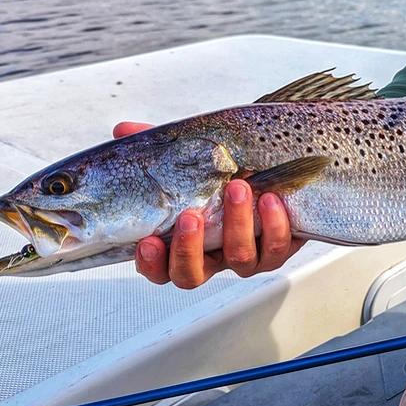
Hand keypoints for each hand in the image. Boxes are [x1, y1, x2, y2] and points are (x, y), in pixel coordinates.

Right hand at [113, 122, 304, 287]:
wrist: (281, 171)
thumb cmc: (226, 171)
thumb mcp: (189, 157)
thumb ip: (158, 146)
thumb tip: (124, 130)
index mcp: (184, 243)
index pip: (159, 268)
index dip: (151, 263)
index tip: (147, 242)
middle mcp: (213, 257)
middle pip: (191, 275)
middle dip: (188, 248)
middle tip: (190, 216)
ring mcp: (246, 256)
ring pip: (239, 258)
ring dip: (236, 224)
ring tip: (237, 188)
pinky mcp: (276, 249)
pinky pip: (275, 248)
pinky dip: (273, 224)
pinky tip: (269, 199)